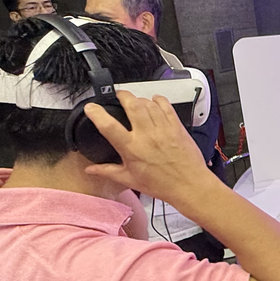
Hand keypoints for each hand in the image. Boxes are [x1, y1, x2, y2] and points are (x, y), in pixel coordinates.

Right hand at [82, 91, 213, 203]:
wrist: (188, 185)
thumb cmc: (161, 184)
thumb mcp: (130, 180)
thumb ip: (108, 171)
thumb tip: (91, 169)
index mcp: (132, 149)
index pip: (109, 126)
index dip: (97, 114)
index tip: (91, 108)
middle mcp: (147, 136)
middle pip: (132, 105)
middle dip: (123, 95)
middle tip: (119, 96)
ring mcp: (163, 129)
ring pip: (149, 103)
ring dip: (140, 99)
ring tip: (136, 102)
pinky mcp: (176, 126)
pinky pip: (166, 106)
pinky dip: (158, 100)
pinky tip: (154, 102)